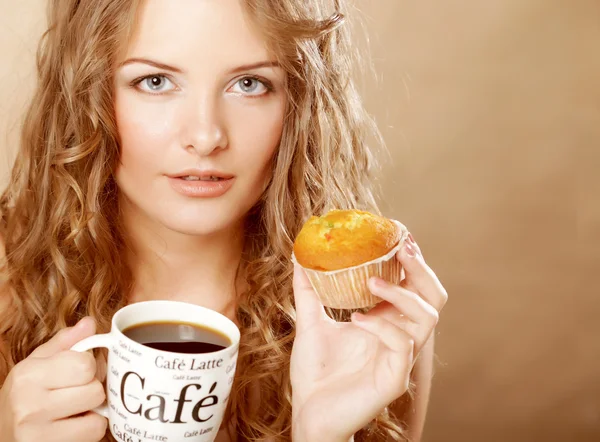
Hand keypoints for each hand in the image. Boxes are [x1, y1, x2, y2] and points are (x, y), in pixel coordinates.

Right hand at [0, 317, 106, 441]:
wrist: (0, 434)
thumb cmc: (25, 396)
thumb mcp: (37, 364)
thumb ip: (65, 343)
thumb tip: (90, 323)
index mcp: (28, 375)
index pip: (85, 364)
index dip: (89, 367)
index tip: (78, 373)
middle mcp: (29, 404)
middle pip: (95, 389)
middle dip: (91, 390)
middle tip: (76, 394)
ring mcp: (37, 433)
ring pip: (97, 416)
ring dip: (92, 412)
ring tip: (74, 411)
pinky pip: (93, 434)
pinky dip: (89, 431)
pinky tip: (72, 427)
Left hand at [290, 234, 446, 440]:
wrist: (308, 411)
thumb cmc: (315, 371)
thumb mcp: (310, 322)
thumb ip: (308, 291)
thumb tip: (299, 257)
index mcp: (386, 322)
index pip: (413, 286)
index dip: (412, 260)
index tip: (399, 234)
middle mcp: (399, 336)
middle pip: (433, 298)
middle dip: (421, 270)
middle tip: (400, 249)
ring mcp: (400, 358)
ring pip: (427, 318)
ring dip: (401, 294)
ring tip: (371, 282)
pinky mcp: (394, 378)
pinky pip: (402, 346)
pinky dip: (382, 326)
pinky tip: (356, 319)